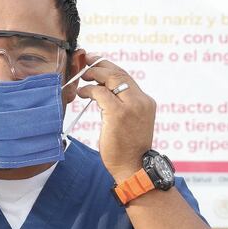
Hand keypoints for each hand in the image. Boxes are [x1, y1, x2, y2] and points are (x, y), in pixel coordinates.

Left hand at [75, 55, 155, 181]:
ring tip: (82, 76)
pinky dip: (88, 89)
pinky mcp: (118, 113)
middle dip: (101, 64)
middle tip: (86, 61)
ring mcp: (131, 106)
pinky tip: (82, 93)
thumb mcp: (130, 123)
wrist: (133, 167)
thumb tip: (104, 93)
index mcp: (145, 102)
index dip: (110, 67)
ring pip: (110, 79)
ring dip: (94, 74)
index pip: (127, 77)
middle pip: (119, 73)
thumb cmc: (127, 149)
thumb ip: (123, 106)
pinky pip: (99, 93)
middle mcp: (141, 101)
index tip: (97, 62)